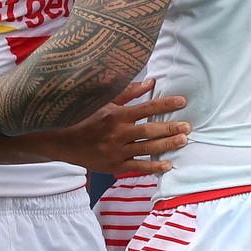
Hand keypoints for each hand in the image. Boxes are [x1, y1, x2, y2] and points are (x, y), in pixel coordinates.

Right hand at [55, 79, 188, 173]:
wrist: (62, 141)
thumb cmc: (84, 116)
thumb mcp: (103, 101)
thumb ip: (128, 92)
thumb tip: (150, 83)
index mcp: (115, 115)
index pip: (145, 108)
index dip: (165, 105)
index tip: (182, 101)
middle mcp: (117, 133)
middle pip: (150, 131)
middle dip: (170, 128)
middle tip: (188, 126)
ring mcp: (116, 151)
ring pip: (147, 149)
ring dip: (166, 145)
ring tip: (183, 141)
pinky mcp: (114, 166)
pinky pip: (138, 167)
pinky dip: (153, 166)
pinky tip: (168, 164)